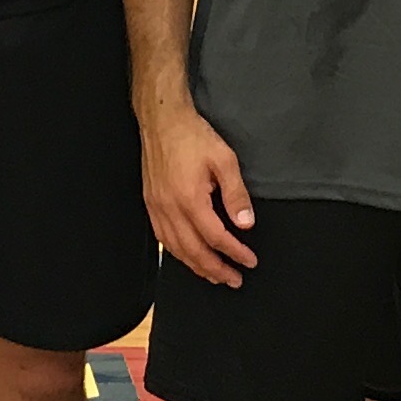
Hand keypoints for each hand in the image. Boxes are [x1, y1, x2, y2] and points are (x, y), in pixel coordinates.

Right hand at [143, 103, 257, 283]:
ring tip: (214, 276)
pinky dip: (178, 253)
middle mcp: (170, 208)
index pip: (216, 237)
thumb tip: (245, 223)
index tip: (249, 261)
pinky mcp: (150, 204)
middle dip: (216, 270)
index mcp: (190, 199)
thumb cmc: (192, 136)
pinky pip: (163, 238)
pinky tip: (188, 256)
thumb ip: (236, 194)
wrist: (162, 120)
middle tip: (234, 279)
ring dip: (196, 267)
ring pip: (176, 249)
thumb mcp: (224, 159)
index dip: (234, 253)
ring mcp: (157, 208)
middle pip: (194, 251)